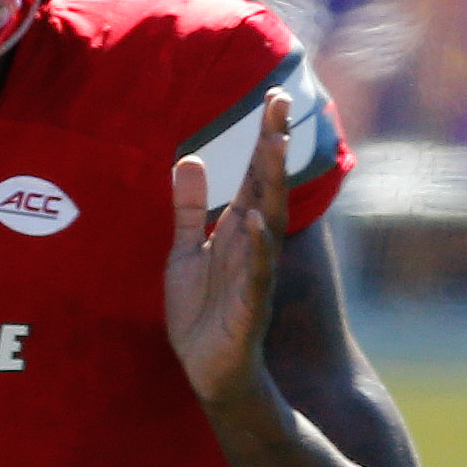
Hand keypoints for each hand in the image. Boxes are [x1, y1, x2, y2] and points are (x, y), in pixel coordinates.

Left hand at [165, 91, 290, 407]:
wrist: (208, 369)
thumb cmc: (202, 310)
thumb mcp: (186, 250)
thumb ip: (189, 207)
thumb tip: (190, 158)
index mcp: (239, 230)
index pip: (254, 175)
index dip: (264, 138)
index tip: (273, 97)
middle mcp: (254, 245)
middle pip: (266, 187)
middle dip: (273, 146)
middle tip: (280, 104)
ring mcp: (255, 275)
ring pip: (266, 223)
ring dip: (270, 186)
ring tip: (273, 147)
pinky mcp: (247, 308)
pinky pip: (254, 275)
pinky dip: (256, 250)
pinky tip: (254, 224)